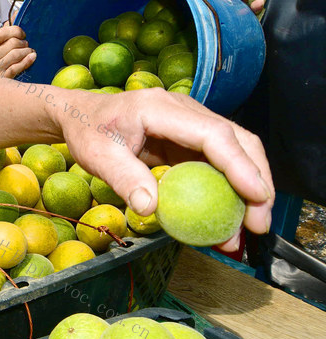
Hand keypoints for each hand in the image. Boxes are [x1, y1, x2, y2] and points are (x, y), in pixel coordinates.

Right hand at [0, 25, 35, 78]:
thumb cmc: (0, 62)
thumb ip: (7, 30)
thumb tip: (16, 13)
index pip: (2, 32)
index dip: (16, 31)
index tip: (22, 34)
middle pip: (11, 43)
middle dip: (23, 43)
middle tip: (26, 46)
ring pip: (15, 54)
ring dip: (27, 52)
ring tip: (30, 53)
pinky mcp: (2, 78)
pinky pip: (17, 67)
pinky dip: (27, 61)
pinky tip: (32, 58)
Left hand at [57, 88, 273, 251]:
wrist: (81, 114)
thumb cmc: (87, 130)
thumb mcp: (98, 156)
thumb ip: (123, 179)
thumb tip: (151, 207)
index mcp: (162, 108)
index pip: (213, 134)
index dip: (239, 165)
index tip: (255, 195)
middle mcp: (185, 111)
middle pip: (237, 140)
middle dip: (256, 181)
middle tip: (258, 224)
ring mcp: (190, 123)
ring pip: (235, 152)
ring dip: (247, 189)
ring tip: (246, 230)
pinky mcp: (189, 140)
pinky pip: (217, 164)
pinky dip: (227, 190)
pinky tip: (225, 218)